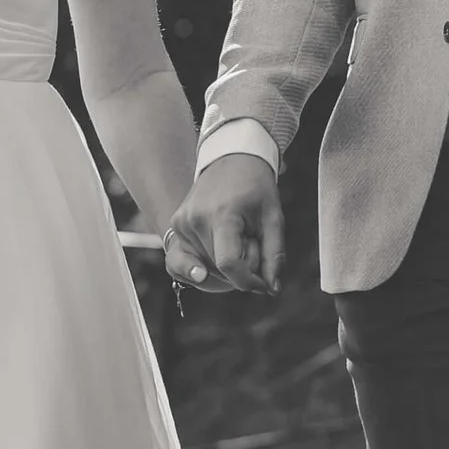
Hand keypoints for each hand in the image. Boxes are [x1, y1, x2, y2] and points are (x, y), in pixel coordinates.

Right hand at [163, 152, 283, 298]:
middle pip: (219, 271)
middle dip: (241, 269)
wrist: (231, 159)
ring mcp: (181, 224)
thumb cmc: (255, 188)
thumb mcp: (274, 218)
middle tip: (251, 241)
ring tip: (235, 239)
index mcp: (222, 215)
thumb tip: (271, 289)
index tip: (263, 282)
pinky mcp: (175, 227)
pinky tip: (209, 262)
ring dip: (223, 267)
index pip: (229, 264)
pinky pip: (184, 264)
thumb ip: (274, 256)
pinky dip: (200, 269)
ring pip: (204, 271)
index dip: (249, 281)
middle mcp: (195, 221)